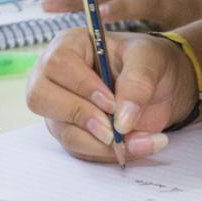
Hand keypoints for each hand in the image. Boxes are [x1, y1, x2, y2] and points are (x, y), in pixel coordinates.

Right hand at [26, 26, 197, 161]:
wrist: (161, 86)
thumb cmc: (149, 62)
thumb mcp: (150, 60)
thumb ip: (138, 83)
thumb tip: (121, 122)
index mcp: (69, 46)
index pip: (57, 65)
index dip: (82, 87)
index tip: (112, 102)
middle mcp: (55, 77)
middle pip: (41, 99)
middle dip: (80, 117)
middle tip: (114, 128)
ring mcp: (60, 108)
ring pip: (62, 131)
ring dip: (101, 144)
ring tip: (140, 140)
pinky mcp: (72, 132)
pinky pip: (80, 150)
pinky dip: (109, 154)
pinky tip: (137, 146)